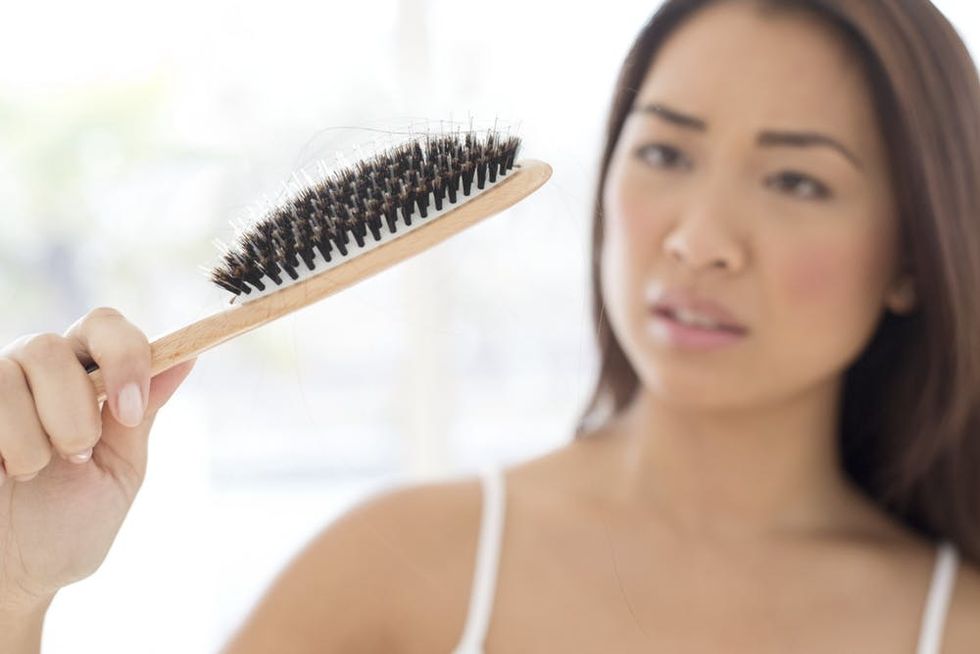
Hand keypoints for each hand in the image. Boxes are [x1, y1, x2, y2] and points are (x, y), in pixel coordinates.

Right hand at [0, 307, 195, 608]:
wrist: (13, 576)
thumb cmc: (67, 526)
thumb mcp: (119, 471)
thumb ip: (143, 414)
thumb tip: (187, 356)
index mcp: (86, 378)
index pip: (106, 326)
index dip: (124, 358)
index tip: (130, 412)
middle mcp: (35, 371)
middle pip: (52, 346)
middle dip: (73, 411)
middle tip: (76, 457)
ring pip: (10, 372)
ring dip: (31, 439)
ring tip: (30, 474)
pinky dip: (0, 447)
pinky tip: (0, 472)